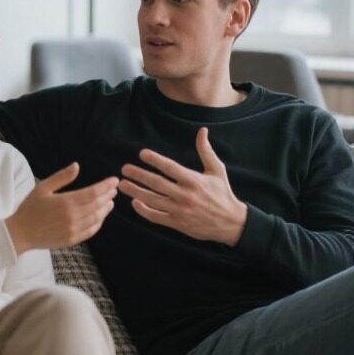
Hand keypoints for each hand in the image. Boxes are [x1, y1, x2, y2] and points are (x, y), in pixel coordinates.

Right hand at [5, 163, 117, 253]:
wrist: (20, 233)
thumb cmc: (30, 208)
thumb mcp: (43, 188)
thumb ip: (62, 177)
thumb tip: (77, 165)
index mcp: (65, 202)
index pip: (93, 193)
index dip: (105, 186)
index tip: (114, 180)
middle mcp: (72, 217)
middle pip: (97, 205)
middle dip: (107, 196)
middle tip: (114, 189)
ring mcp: (73, 230)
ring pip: (96, 218)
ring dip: (105, 209)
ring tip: (110, 202)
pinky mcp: (72, 240)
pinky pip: (90, 231)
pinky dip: (99, 223)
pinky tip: (101, 216)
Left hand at [118, 127, 247, 245]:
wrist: (231, 223)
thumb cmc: (223, 194)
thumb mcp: (217, 170)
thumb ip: (206, 151)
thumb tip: (202, 131)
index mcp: (194, 180)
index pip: (170, 168)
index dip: (155, 160)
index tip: (141, 153)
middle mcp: (185, 195)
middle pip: (157, 184)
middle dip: (139, 175)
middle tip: (124, 169)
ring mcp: (180, 210)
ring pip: (153, 200)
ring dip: (136, 192)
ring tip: (122, 185)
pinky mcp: (177, 223)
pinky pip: (156, 217)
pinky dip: (144, 211)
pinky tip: (135, 203)